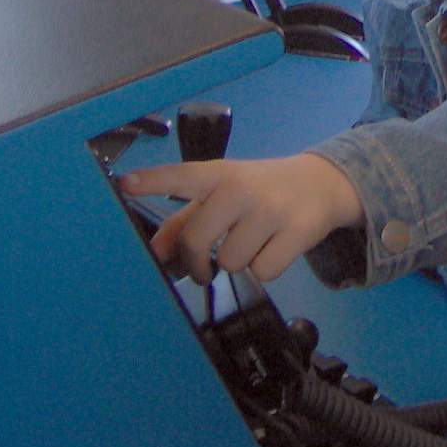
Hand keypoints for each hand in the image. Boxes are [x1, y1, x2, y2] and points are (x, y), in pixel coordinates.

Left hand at [120, 153, 362, 283]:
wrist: (322, 183)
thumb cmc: (260, 190)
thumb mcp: (224, 194)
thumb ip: (185, 220)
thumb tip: (157, 251)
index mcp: (220, 174)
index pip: (182, 175)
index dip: (152, 181)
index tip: (124, 184)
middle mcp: (243, 188)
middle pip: (198, 241)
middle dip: (197, 261)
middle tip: (204, 265)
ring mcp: (272, 209)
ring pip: (231, 262)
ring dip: (238, 260)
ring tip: (254, 241)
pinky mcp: (298, 231)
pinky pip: (263, 272)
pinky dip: (265, 267)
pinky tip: (275, 247)